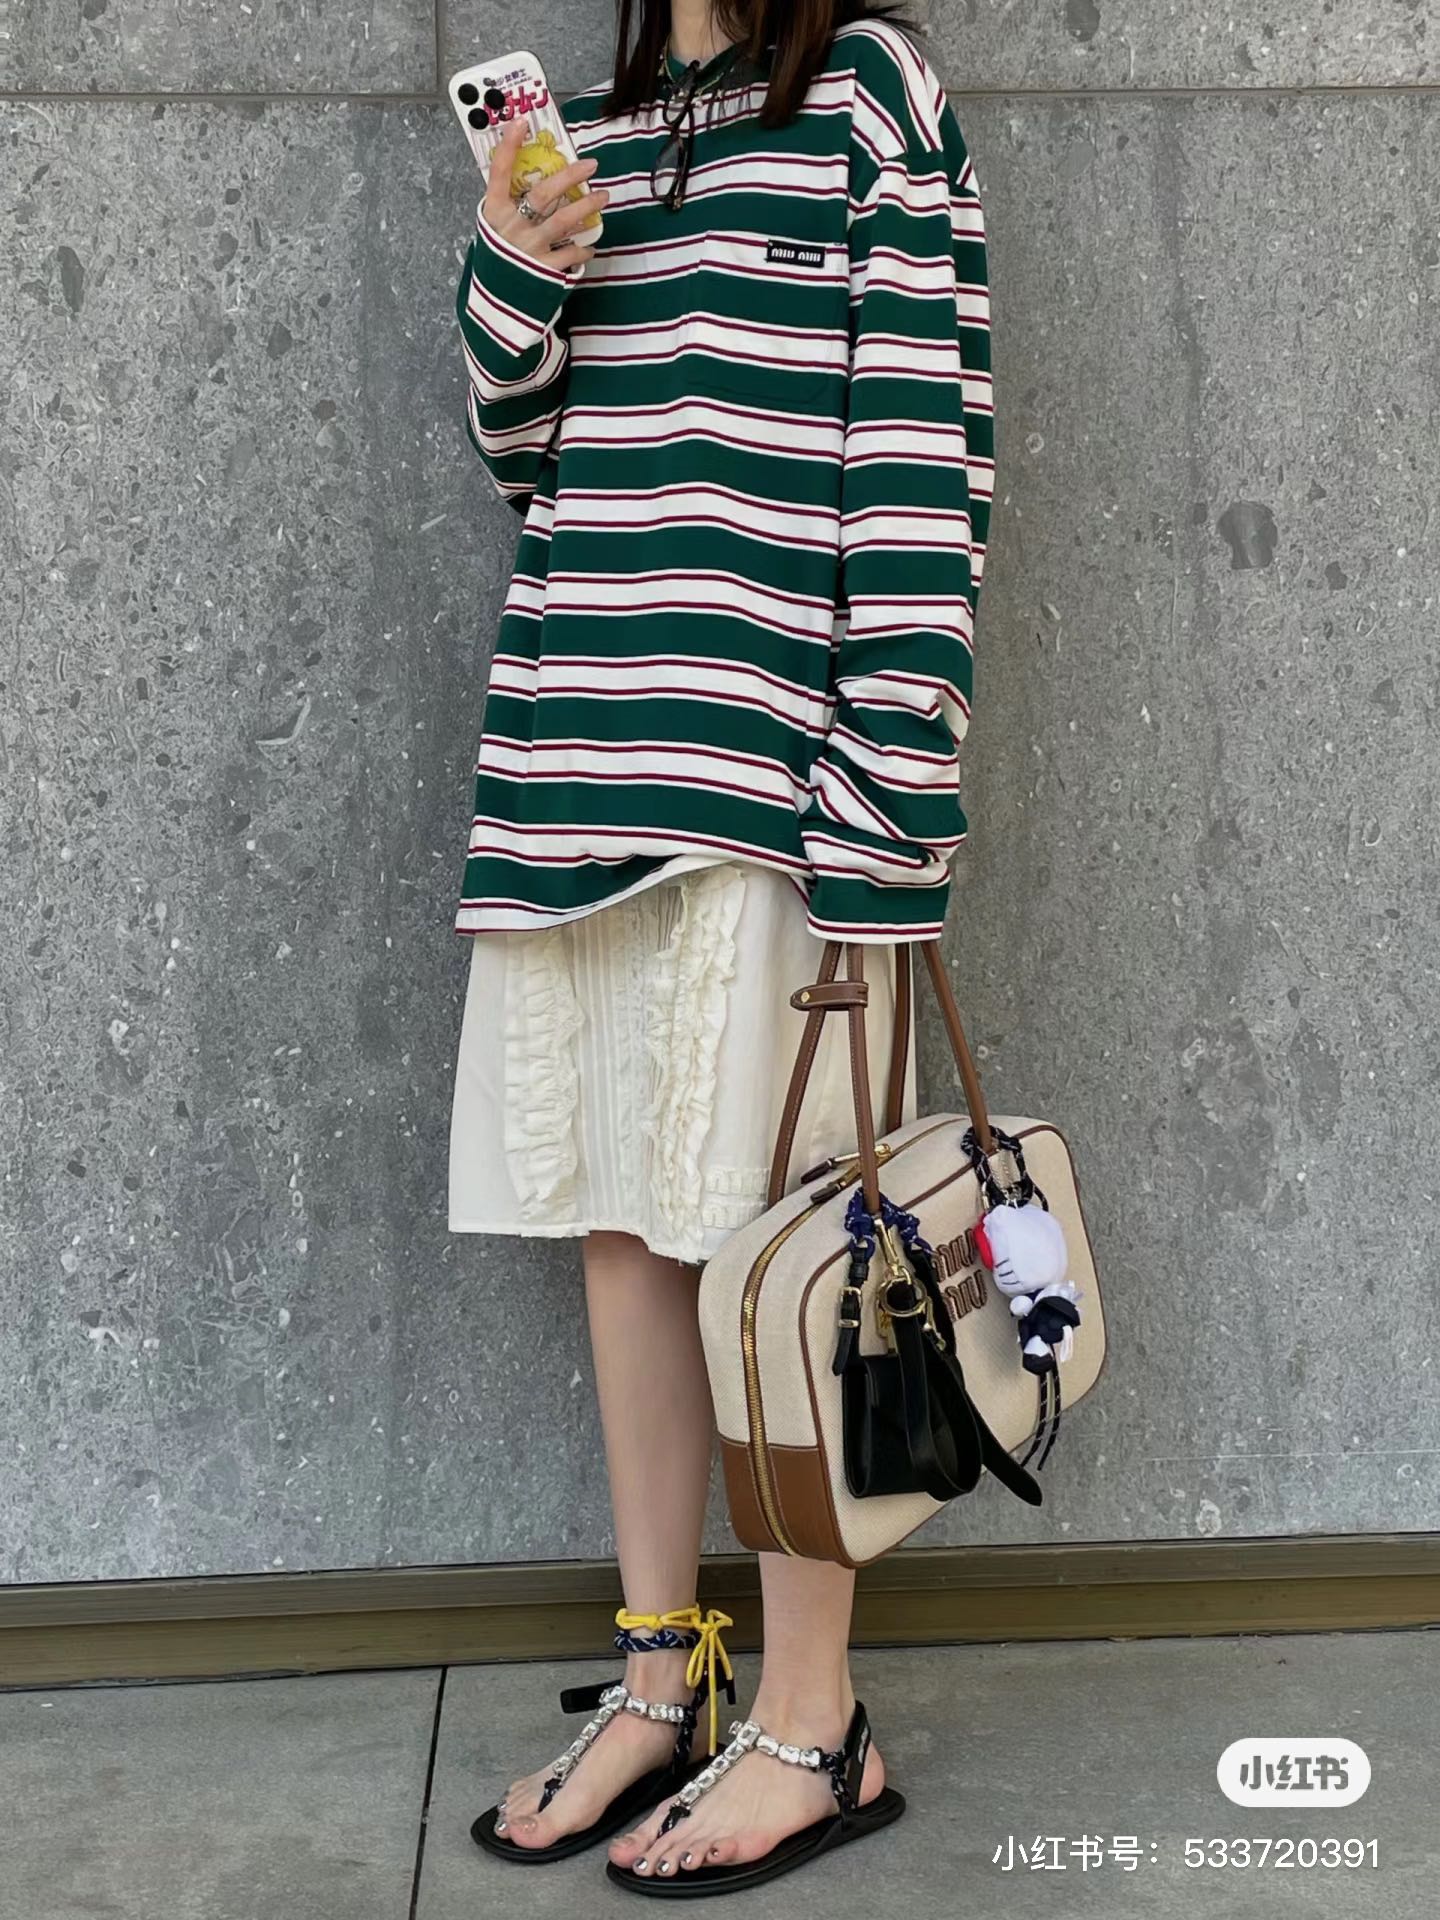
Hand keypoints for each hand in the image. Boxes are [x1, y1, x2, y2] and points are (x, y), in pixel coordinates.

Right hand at [481, 112, 605, 272]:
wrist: (496, 303)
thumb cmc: (499, 258)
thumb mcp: (494, 229)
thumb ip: (508, 206)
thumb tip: (528, 175)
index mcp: (494, 212)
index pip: (499, 173)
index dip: (509, 147)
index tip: (521, 123)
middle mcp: (512, 228)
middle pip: (543, 194)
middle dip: (569, 176)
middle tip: (591, 165)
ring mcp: (529, 249)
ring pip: (563, 221)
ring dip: (587, 206)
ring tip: (603, 196)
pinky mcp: (544, 270)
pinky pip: (570, 254)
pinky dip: (583, 249)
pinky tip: (590, 245)